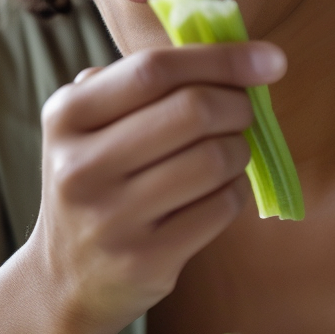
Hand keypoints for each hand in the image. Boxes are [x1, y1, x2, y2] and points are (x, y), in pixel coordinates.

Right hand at [23, 41, 286, 333]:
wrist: (65, 276)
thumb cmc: (95, 180)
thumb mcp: (90, 125)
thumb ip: (139, 82)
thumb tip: (241, 58)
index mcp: (65, 116)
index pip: (152, 70)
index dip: (220, 59)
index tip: (269, 58)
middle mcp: (80, 165)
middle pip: (192, 111)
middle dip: (236, 104)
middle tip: (243, 110)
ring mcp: (111, 217)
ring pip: (214, 159)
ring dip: (239, 148)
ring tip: (227, 150)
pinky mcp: (146, 259)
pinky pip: (221, 207)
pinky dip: (235, 190)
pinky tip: (220, 189)